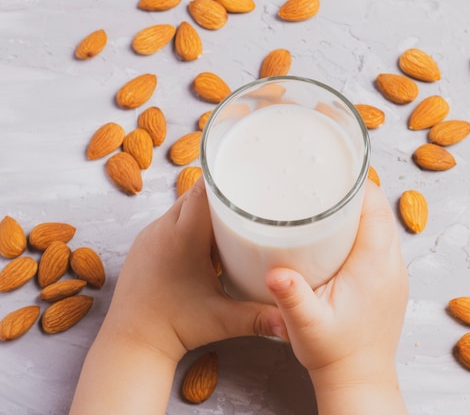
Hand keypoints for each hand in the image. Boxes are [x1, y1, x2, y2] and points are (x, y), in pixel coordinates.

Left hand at [70, 179, 285, 414]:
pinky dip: (188, 222)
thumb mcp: (223, 321)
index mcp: (184, 237)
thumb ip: (259, 317)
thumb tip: (291, 322)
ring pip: (181, 206)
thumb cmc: (176, 328)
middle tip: (248, 197)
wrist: (131, 341)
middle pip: (195, 194)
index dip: (225, 179)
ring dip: (204, 209)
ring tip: (230, 218)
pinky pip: (170, 220)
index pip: (204, 191)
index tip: (246, 174)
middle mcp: (163, 229)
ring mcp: (150, 235)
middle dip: (221, 194)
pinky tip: (205, 240)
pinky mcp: (144, 244)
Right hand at [265, 181, 408, 413]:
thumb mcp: (306, 324)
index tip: (334, 168)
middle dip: (355, 191)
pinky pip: (382, 242)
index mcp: (375, 264)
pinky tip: (342, 233)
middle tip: (324, 181)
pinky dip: (365, 229)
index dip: (358, 182)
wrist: (358, 380)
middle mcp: (392, 265)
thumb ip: (291, 296)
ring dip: (361, 210)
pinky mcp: (389, 282)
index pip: (375, 207)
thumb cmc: (334, 353)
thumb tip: (273, 273)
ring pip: (382, 226)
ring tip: (330, 201)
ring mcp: (394, 274)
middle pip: (380, 211)